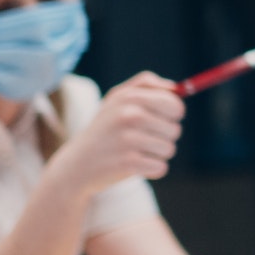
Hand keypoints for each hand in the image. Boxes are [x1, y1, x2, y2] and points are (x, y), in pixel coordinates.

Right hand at [48, 72, 183, 195]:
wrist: (77, 164)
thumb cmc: (105, 129)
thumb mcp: (118, 99)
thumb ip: (146, 84)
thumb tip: (177, 89)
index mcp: (130, 98)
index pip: (175, 106)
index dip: (172, 116)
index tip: (160, 120)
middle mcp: (130, 116)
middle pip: (175, 130)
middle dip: (163, 137)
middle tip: (140, 139)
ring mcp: (128, 140)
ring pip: (169, 149)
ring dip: (156, 154)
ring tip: (134, 151)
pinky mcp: (129, 163)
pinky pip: (161, 167)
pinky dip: (151, 169)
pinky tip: (133, 166)